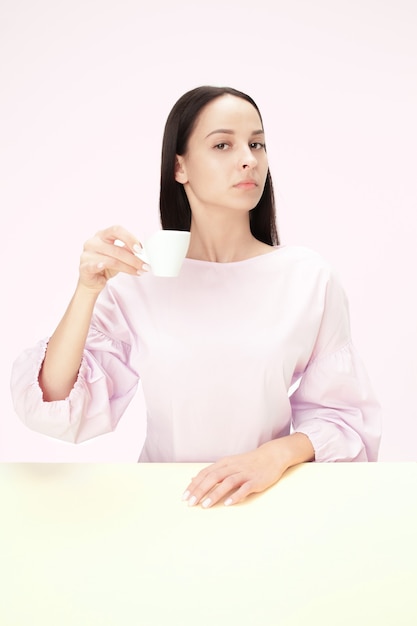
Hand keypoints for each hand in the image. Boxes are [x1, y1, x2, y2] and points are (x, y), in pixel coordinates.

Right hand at [78, 225, 147, 292]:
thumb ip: (128, 250)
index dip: (130, 238)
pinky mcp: (83, 267)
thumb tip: (143, 252)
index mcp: (103, 234)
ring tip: (138, 272)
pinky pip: (92, 266)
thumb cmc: (106, 264)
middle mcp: (93, 242)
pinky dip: (99, 266)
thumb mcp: (120, 255)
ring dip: (127, 268)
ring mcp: (87, 254)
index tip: (140, 250)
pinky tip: (103, 267)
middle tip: (144, 266)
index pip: (117, 230)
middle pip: (116, 249)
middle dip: (133, 259)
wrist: (93, 280)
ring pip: (111, 260)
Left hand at [182, 434, 314, 507]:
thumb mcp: (228, 464)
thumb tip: (193, 479)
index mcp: (224, 463)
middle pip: (213, 478)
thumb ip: (212, 472)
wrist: (271, 456)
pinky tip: (228, 504)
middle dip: (200, 491)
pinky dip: (235, 495)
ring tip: (205, 506)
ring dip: (215, 494)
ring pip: (227, 482)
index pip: (205, 473)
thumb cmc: (248, 462)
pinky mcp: (255, 481)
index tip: (184, 497)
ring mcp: (244, 473)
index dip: (194, 485)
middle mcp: (232, 467)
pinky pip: (244, 488)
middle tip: (190, 503)